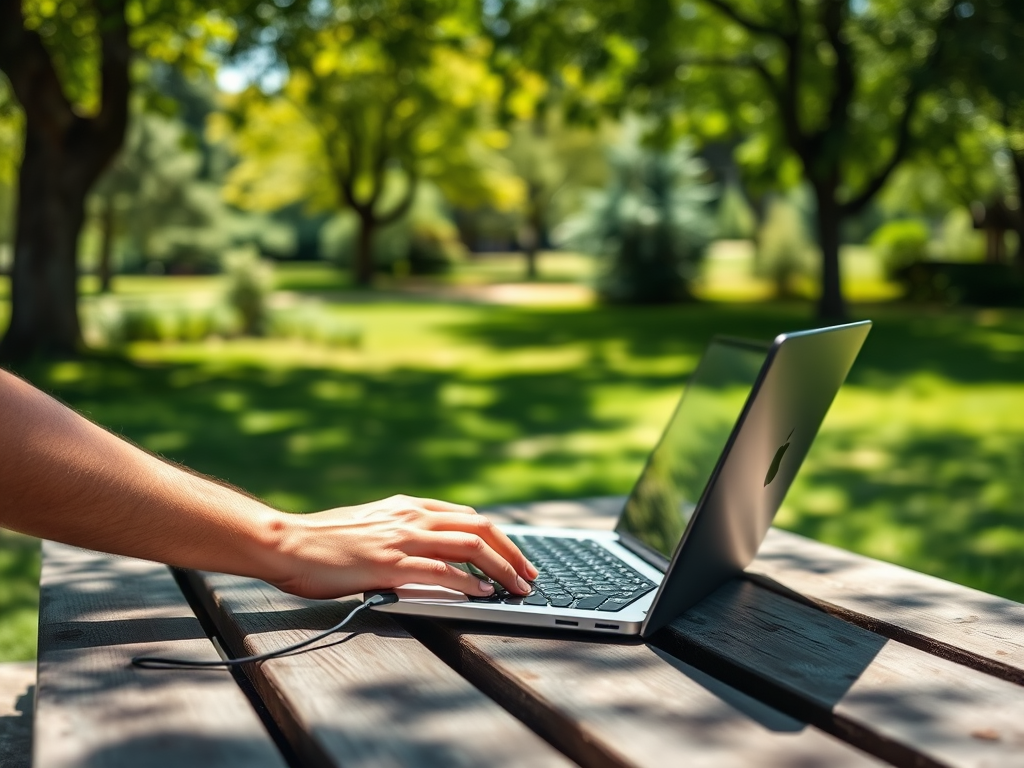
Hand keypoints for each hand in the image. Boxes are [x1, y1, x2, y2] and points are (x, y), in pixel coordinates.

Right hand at [268, 495, 538, 599]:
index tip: (518, 557)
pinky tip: (482, 594)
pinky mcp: (388, 564)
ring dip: (500, 568)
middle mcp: (411, 517)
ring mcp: (401, 539)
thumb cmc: (326, 540)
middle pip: (480, 528)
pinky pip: (439, 571)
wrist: (288, 542)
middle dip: (512, 552)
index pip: (470, 517)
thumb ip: (404, 531)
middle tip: (529, 575)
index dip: (501, 538)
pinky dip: (467, 583)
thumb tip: (434, 547)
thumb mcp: (374, 525)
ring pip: (468, 546)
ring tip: (517, 587)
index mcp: (409, 506)